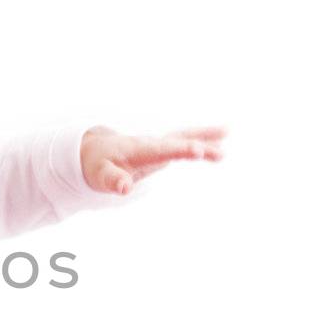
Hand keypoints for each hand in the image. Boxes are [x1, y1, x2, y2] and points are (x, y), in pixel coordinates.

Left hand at [80, 124, 225, 195]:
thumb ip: (113, 181)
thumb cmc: (97, 165)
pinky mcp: (162, 147)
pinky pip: (184, 140)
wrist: (94, 151)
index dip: (180, 150)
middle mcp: (151, 143)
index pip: (162, 150)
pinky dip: (201, 137)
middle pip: (178, 142)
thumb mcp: (100, 176)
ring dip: (204, 137)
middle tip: (219, 152)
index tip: (198, 150)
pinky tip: (221, 139)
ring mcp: (158, 144)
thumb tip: (125, 188)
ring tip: (227, 133)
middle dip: (198, 146)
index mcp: (139, 150)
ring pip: (184, 137)